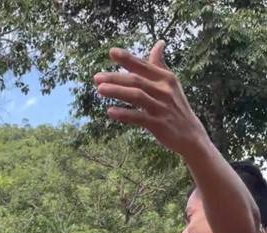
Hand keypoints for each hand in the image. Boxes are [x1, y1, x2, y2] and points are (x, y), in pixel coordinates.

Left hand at [94, 41, 205, 156]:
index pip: (143, 65)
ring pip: (136, 96)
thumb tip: (159, 43)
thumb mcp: (171, 84)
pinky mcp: (158, 125)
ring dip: (117, 92)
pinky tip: (110, 111)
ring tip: (100, 89)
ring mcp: (161, 107)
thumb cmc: (176, 107)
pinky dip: (124, 114)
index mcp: (166, 78)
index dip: (127, 58)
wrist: (190, 135)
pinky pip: (139, 118)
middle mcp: (164, 90)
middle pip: (136, 80)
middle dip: (115, 77)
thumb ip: (160, 65)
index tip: (111, 52)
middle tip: (96, 77)